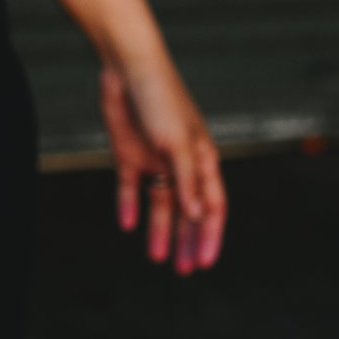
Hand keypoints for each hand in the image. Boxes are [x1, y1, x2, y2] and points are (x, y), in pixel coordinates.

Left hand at [99, 62, 225, 275]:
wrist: (126, 67)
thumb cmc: (161, 99)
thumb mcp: (176, 143)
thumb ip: (186, 180)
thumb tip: (197, 216)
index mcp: (202, 159)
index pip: (212, 205)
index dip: (209, 235)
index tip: (204, 263)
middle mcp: (180, 163)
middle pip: (187, 211)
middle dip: (186, 240)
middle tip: (183, 271)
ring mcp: (154, 159)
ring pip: (160, 203)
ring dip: (159, 230)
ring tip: (156, 259)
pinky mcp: (128, 153)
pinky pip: (130, 187)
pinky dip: (129, 205)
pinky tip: (128, 225)